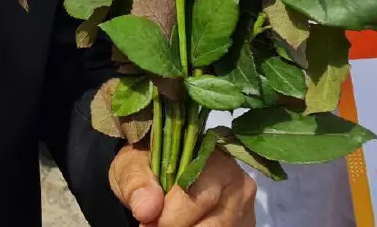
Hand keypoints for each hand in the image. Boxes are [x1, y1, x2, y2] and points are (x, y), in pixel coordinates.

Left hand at [110, 145, 255, 226]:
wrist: (155, 172)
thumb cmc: (146, 165)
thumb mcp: (131, 166)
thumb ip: (137, 183)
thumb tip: (147, 209)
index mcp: (210, 155)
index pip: (196, 192)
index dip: (171, 214)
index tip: (147, 221)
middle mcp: (235, 179)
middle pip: (214, 219)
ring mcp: (244, 204)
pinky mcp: (245, 222)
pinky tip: (183, 226)